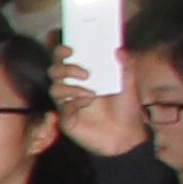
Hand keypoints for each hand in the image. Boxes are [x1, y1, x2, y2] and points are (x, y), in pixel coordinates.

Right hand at [49, 44, 148, 158]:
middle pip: (54, 70)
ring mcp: (67, 103)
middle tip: (85, 73)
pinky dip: (74, 102)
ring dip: (71, 87)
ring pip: (54, 88)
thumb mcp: (129, 84)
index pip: (63, 59)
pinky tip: (88, 102)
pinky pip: (63, 107)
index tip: (70, 48)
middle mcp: (71, 87)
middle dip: (66, 68)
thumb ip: (126, 66)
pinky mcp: (67, 119)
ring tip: (91, 92)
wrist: (127, 135)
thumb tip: (119, 50)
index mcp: (82, 75)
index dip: (59, 51)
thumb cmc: (126, 109)